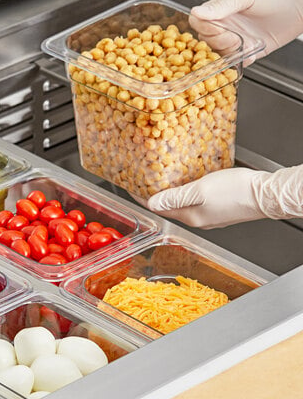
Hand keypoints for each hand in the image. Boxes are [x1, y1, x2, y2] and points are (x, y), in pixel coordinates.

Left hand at [146, 166, 302, 229]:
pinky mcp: (219, 209)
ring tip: (162, 178)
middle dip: (155, 194)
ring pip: (182, 203)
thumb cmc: (237, 192)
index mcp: (190, 216)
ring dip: (170, 192)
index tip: (131, 187)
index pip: (158, 208)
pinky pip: (195, 201)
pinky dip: (186, 191)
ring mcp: (209, 216)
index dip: (142, 198)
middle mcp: (198, 219)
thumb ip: (174, 197)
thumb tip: (152, 204)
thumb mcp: (200, 190)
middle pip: (168, 207)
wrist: (267, 195)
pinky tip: (188, 181)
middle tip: (144, 179)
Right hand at [189, 0, 302, 64]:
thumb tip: (196, 11)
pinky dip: (240, 60)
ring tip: (246, 43)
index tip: (219, 29)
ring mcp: (234, 37)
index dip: (204, 28)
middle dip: (219, 42)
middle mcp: (225, 23)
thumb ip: (221, 6)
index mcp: (221, 7)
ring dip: (229, 52)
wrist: (302, 7)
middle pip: (205, 39)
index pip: (197, 21)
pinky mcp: (245, 49)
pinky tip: (251, 51)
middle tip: (235, 38)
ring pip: (217, 52)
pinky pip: (233, 60)